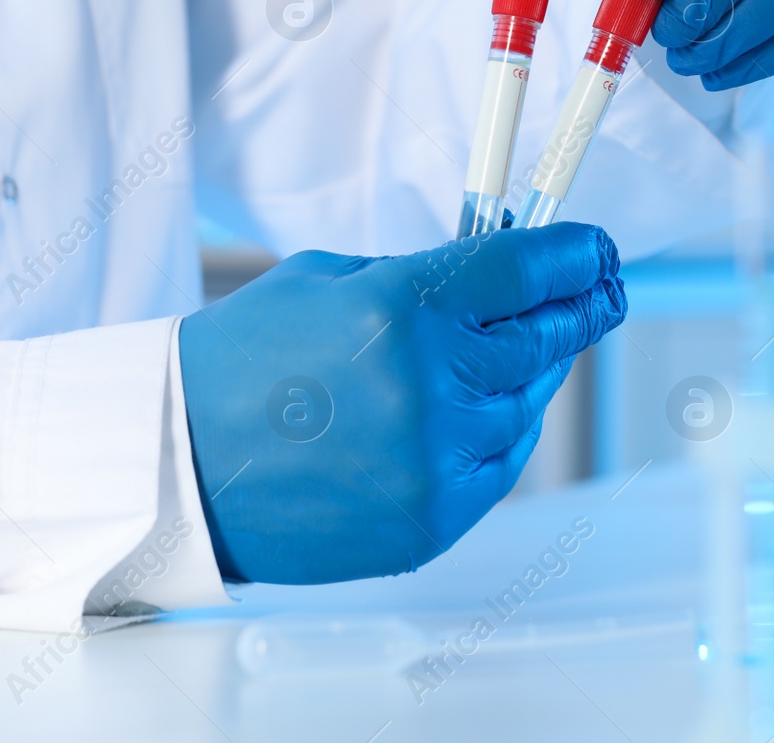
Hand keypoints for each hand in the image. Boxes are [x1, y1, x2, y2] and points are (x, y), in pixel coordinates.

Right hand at [178, 224, 625, 583]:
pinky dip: (504, 429)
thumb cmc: (242, 361)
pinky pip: (502, 462)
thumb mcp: (330, 279)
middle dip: (573, 309)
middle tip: (597, 294)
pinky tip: (492, 407)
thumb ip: (424, 278)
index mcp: (402, 307)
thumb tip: (501, 281)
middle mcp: (431, 385)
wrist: (176, 462)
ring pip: (527, 404)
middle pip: (543, 338)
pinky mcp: (432, 521)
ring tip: (525, 349)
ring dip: (532, 372)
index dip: (575, 256)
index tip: (596, 252)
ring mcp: (435, 461)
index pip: (528, 272)